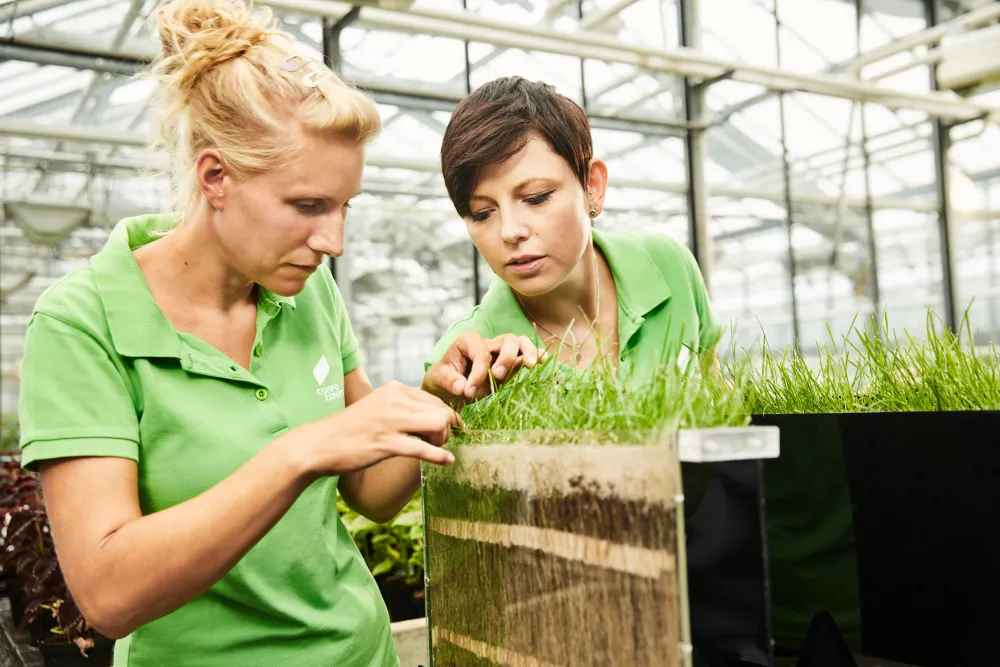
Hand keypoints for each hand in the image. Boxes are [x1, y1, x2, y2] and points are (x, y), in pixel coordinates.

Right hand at [291, 381, 459, 477]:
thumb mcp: (378, 407)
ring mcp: (391, 420)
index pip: (434, 400)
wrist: (319, 444)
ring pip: (438, 425)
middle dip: (447, 429)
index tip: (444, 430)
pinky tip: (447, 461)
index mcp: (394, 389)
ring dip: (443, 441)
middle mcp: (395, 399)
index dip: (445, 417)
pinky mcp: (386, 443)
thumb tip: (431, 417)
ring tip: (436, 450)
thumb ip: (402, 407)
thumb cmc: (350, 429)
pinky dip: (440, 456)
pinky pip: (424, 449)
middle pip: (441, 411)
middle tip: (438, 443)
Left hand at [422, 332, 543, 403]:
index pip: (481, 353)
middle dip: (506, 357)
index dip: (478, 372)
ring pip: (520, 343)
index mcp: (468, 341)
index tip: (468, 392)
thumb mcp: (438, 379)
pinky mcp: (509, 365)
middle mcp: (487, 343)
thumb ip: (449, 380)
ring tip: (531, 365)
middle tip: (498, 376)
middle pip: (507, 340)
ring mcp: (500, 353)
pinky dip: (535, 356)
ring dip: (527, 353)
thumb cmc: (443, 379)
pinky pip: (524, 356)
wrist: (448, 388)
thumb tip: (462, 386)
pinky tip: (544, 360)